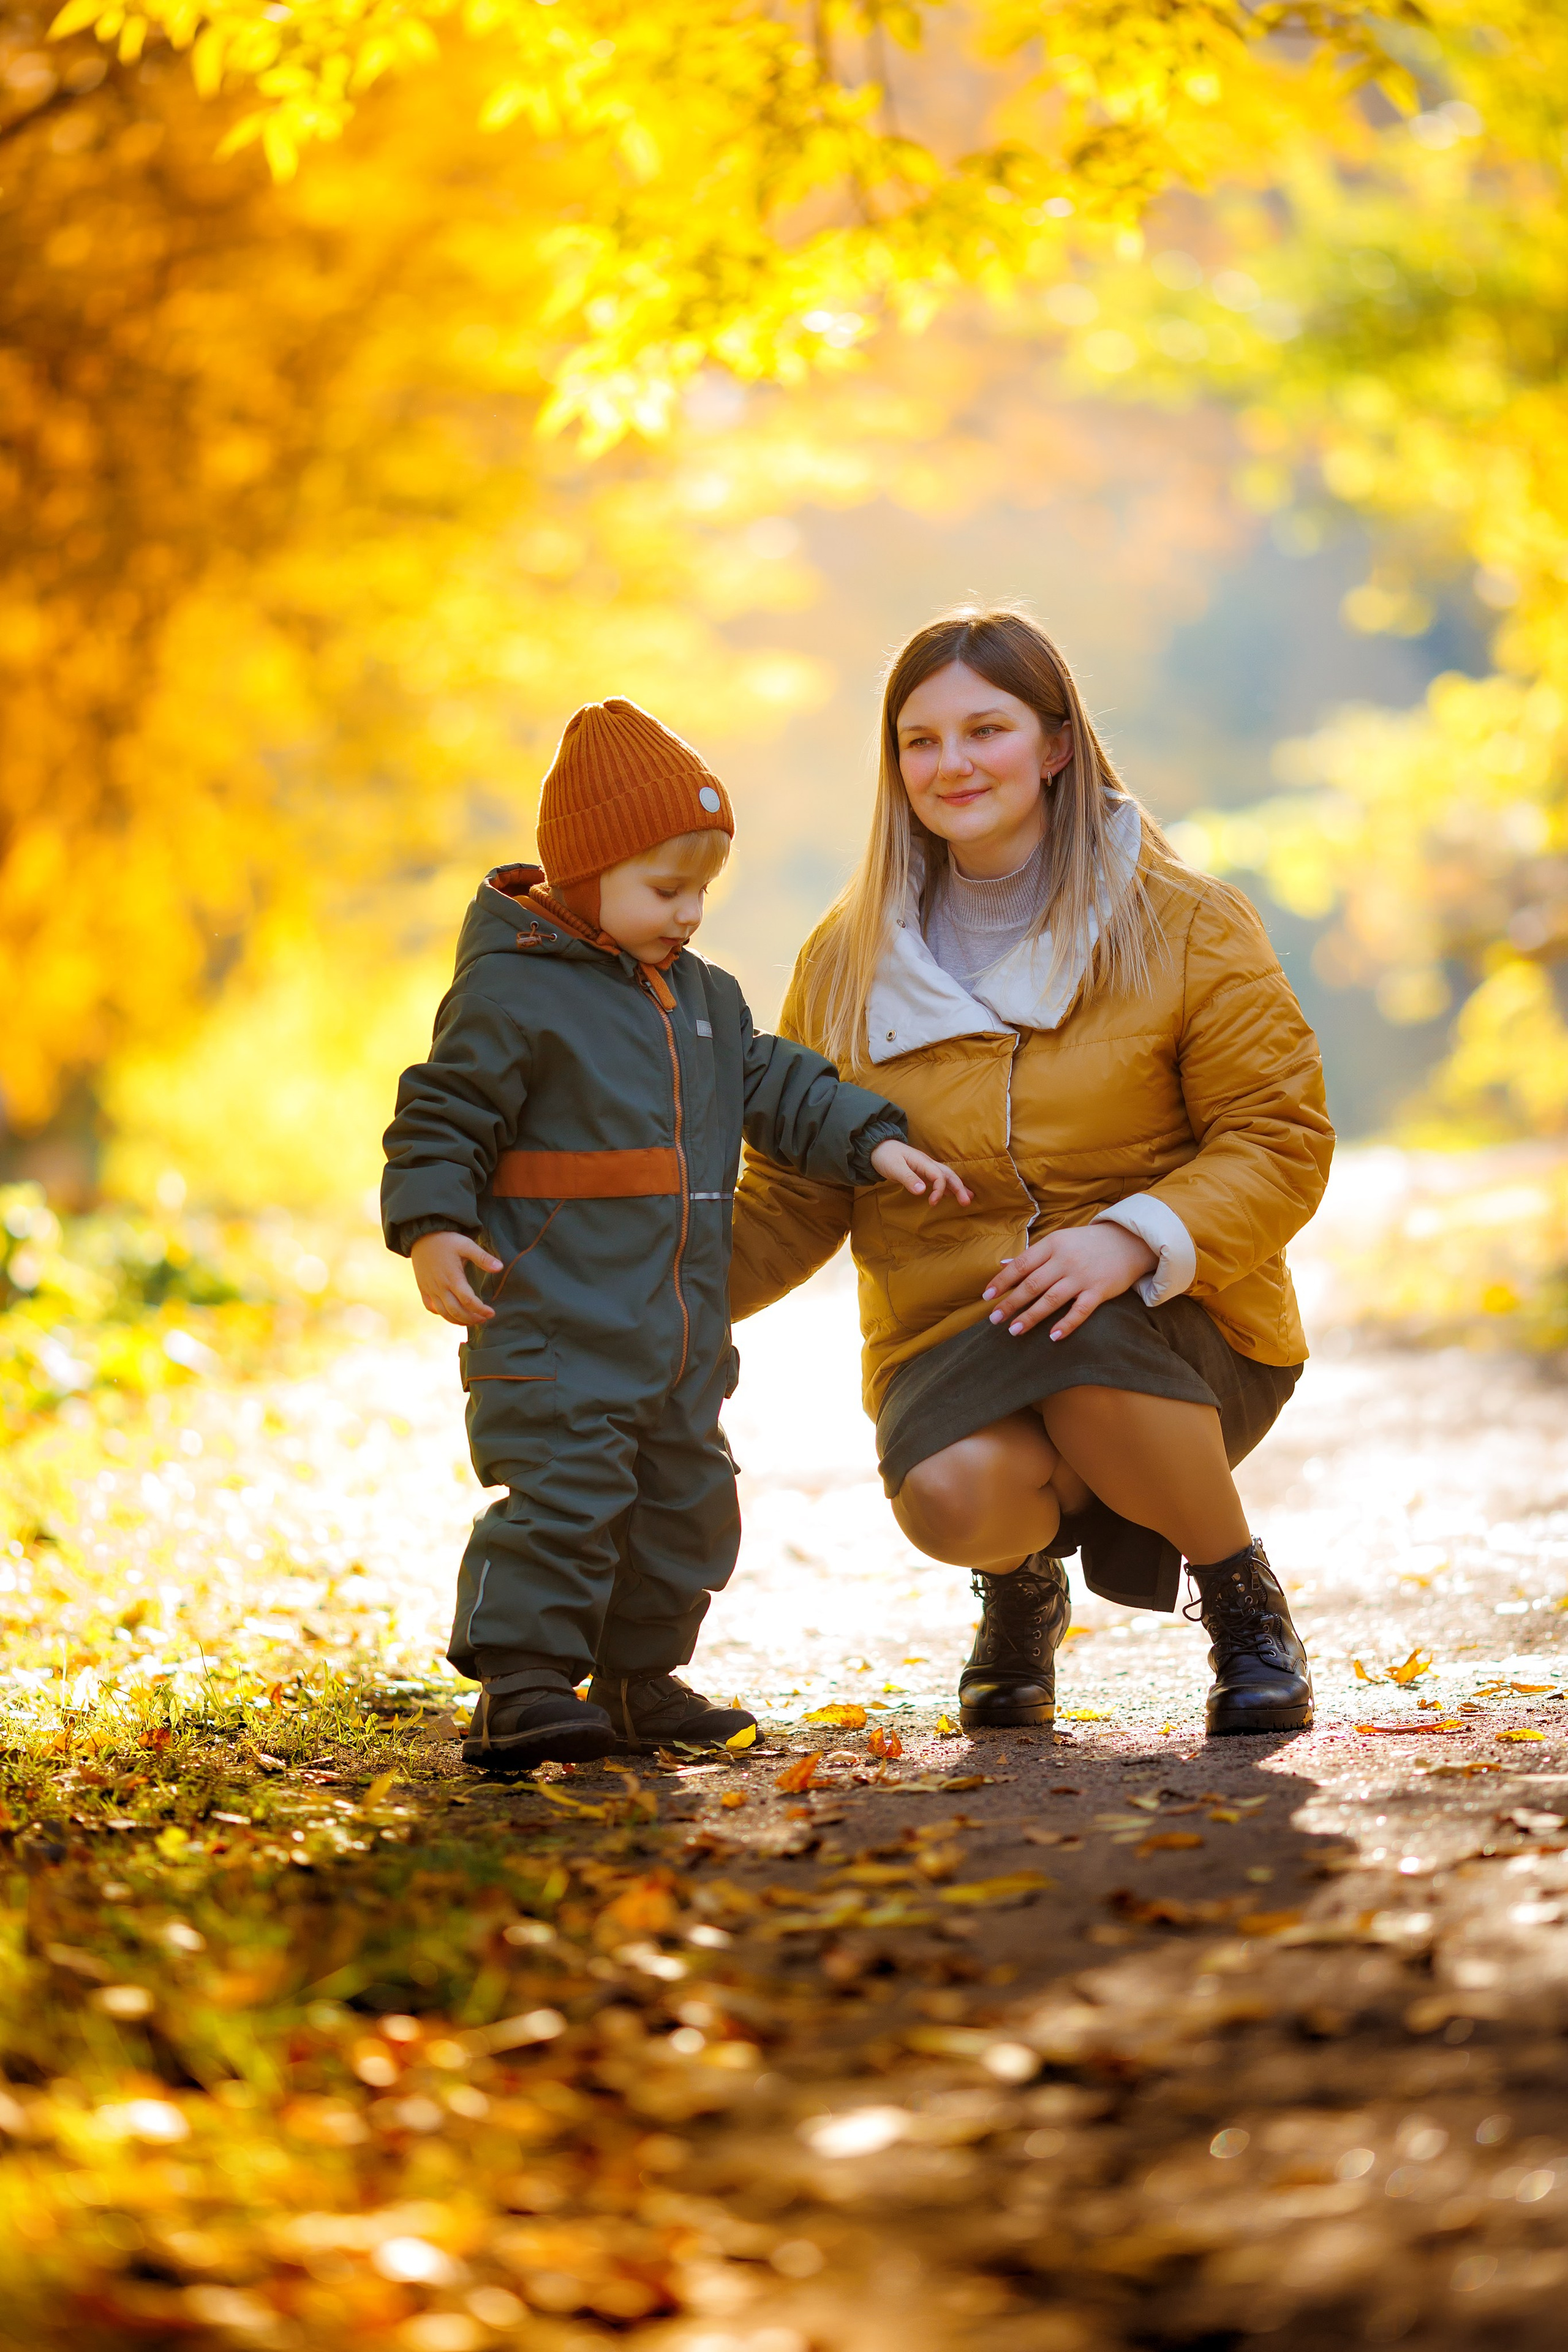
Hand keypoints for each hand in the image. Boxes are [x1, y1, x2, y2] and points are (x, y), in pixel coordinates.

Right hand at [410, 1231, 503, 1326]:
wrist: (422, 1236)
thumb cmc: (447, 1240)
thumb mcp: (466, 1245)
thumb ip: (483, 1258)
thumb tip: (500, 1268)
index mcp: (453, 1277)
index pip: (468, 1301)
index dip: (480, 1310)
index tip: (491, 1313)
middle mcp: (440, 1287)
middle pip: (456, 1311)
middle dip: (472, 1319)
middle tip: (483, 1319)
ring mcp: (430, 1289)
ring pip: (443, 1313)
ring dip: (458, 1320)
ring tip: (471, 1320)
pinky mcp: (423, 1289)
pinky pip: (430, 1307)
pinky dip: (441, 1314)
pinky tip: (451, 1314)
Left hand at [870, 1138, 972, 1205]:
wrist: (876, 1147)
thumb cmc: (884, 1156)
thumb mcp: (894, 1168)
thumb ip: (908, 1179)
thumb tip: (923, 1191)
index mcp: (922, 1161)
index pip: (939, 1176)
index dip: (939, 1190)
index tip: (932, 1203)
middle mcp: (927, 1163)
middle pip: (948, 1174)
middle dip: (959, 1187)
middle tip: (966, 1202)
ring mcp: (925, 1167)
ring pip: (946, 1176)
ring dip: (957, 1187)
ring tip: (967, 1198)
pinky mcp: (921, 1172)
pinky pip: (938, 1179)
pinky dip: (947, 1187)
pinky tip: (951, 1194)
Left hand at [983, 1222, 1156, 1340]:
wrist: (1129, 1241)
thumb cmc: (1088, 1243)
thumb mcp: (1059, 1241)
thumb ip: (1032, 1255)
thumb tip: (1002, 1265)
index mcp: (1052, 1244)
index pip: (1021, 1265)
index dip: (1002, 1282)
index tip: (987, 1296)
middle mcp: (1065, 1260)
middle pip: (1032, 1284)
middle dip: (1011, 1303)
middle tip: (994, 1319)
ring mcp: (1082, 1276)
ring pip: (1051, 1299)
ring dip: (1031, 1317)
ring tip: (1014, 1331)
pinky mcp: (1099, 1291)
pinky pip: (1080, 1311)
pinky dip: (1066, 1325)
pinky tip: (1052, 1337)